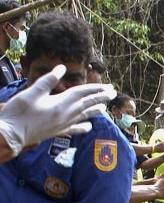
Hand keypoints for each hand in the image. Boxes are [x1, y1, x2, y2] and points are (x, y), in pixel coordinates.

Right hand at [0, 64, 114, 154]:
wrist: (12, 134)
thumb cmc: (19, 112)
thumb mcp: (32, 92)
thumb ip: (48, 81)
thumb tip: (61, 68)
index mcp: (61, 104)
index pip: (82, 93)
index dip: (95, 88)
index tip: (107, 86)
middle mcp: (66, 115)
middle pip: (87, 104)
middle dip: (101, 98)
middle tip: (113, 93)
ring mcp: (63, 125)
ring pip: (84, 116)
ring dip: (95, 111)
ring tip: (104, 107)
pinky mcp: (58, 132)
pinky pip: (75, 129)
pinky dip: (84, 126)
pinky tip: (89, 126)